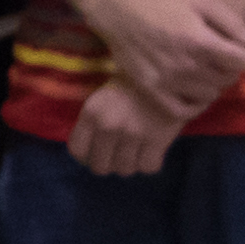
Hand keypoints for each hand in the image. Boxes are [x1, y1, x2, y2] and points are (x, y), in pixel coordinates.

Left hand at [70, 81, 187, 178]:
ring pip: (125, 170)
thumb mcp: (101, 100)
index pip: (77, 150)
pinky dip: (151, 163)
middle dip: (110, 164)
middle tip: (121, 154)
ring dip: (132, 164)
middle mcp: (108, 125)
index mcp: (91, 113)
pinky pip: (148, 167)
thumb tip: (89, 156)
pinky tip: (153, 150)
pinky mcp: (157, 139)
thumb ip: (92, 125)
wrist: (167, 74)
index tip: (97, 155)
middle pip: (100, 167)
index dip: (87, 157)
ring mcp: (133, 133)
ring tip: (138, 149)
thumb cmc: (131, 88)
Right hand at [101, 0, 244, 116]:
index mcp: (201, 41)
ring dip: (212, 85)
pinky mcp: (152, 90)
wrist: (120, 12)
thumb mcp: (201, 1)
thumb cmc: (163, 3)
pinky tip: (193, 93)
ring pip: (209, 95)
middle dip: (228, 69)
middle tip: (217, 59)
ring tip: (203, 72)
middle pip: (227, 79)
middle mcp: (187, 65)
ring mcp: (168, 81)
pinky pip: (183, 112)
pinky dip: (194, 106)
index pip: (241, 62)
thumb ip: (232, 22)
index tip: (233, 50)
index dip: (242, 55)